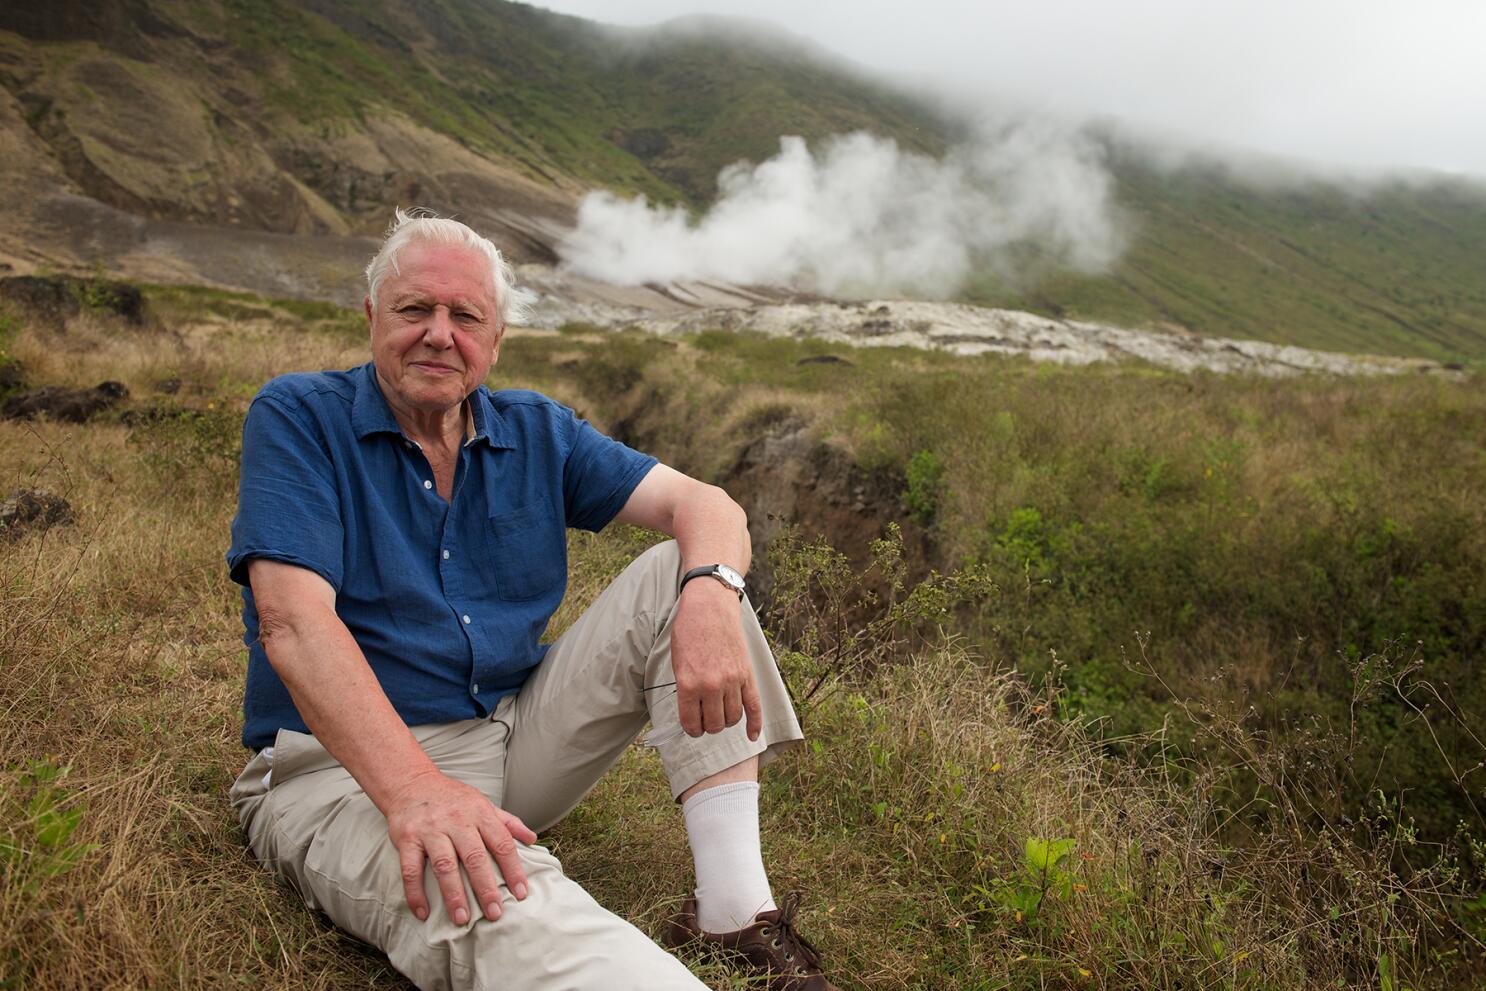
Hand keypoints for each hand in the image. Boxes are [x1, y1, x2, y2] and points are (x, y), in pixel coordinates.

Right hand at [383, 770, 537, 924]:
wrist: (411, 782)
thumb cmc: (452, 798)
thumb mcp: (482, 803)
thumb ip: (507, 822)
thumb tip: (532, 839)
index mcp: (479, 813)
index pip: (501, 843)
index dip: (513, 869)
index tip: (521, 893)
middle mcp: (457, 820)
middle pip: (474, 857)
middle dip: (486, 888)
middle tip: (494, 913)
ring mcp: (431, 830)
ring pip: (445, 865)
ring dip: (454, 894)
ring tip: (462, 919)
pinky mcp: (407, 838)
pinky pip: (411, 869)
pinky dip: (415, 893)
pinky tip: (423, 912)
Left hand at [671, 579, 761, 739]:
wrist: (710, 607)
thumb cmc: (689, 631)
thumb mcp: (678, 662)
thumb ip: (685, 688)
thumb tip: (692, 711)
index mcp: (689, 684)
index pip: (691, 723)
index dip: (690, 729)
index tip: (691, 728)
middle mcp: (712, 686)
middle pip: (713, 724)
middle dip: (707, 727)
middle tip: (704, 720)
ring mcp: (732, 681)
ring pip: (732, 718)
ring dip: (725, 722)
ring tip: (719, 716)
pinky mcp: (747, 675)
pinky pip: (754, 706)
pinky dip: (754, 724)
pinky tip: (751, 736)